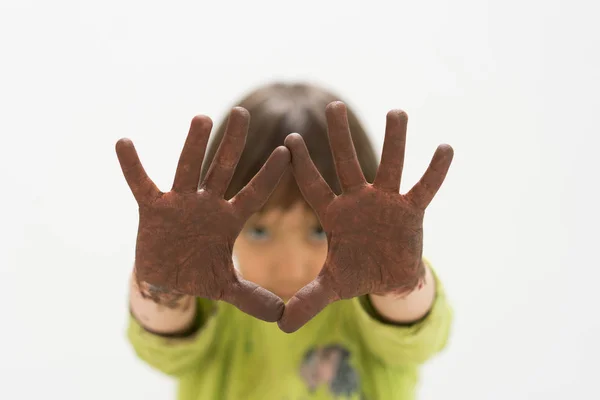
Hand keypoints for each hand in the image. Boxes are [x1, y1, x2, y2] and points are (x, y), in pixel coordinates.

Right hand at [116, 108, 289, 321]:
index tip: (287, 151)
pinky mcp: (152, 208)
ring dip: (192, 146)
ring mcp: (180, 203)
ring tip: (201, 119)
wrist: (166, 278)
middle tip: (243, 112)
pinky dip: (132, 166)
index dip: (269, 175)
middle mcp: (207, 204)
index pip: (254, 193)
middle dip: (232, 143)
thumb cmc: (200, 274)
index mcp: (229, 219)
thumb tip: (282, 317)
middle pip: (222, 169)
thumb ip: (253, 299)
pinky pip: (140, 184)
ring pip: (187, 169)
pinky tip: (124, 142)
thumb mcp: (227, 288)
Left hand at [278, 102, 452, 331]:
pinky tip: (446, 147)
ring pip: (390, 166)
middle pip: (348, 164)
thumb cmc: (356, 273)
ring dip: (395, 140)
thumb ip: (308, 299)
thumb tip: (281, 326)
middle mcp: (359, 201)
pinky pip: (425, 187)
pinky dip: (435, 170)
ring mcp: (387, 203)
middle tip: (333, 106)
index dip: (302, 166)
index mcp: (335, 214)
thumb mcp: (332, 287)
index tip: (287, 139)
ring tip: (397, 112)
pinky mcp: (412, 211)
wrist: (387, 277)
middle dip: (341, 137)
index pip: (315, 186)